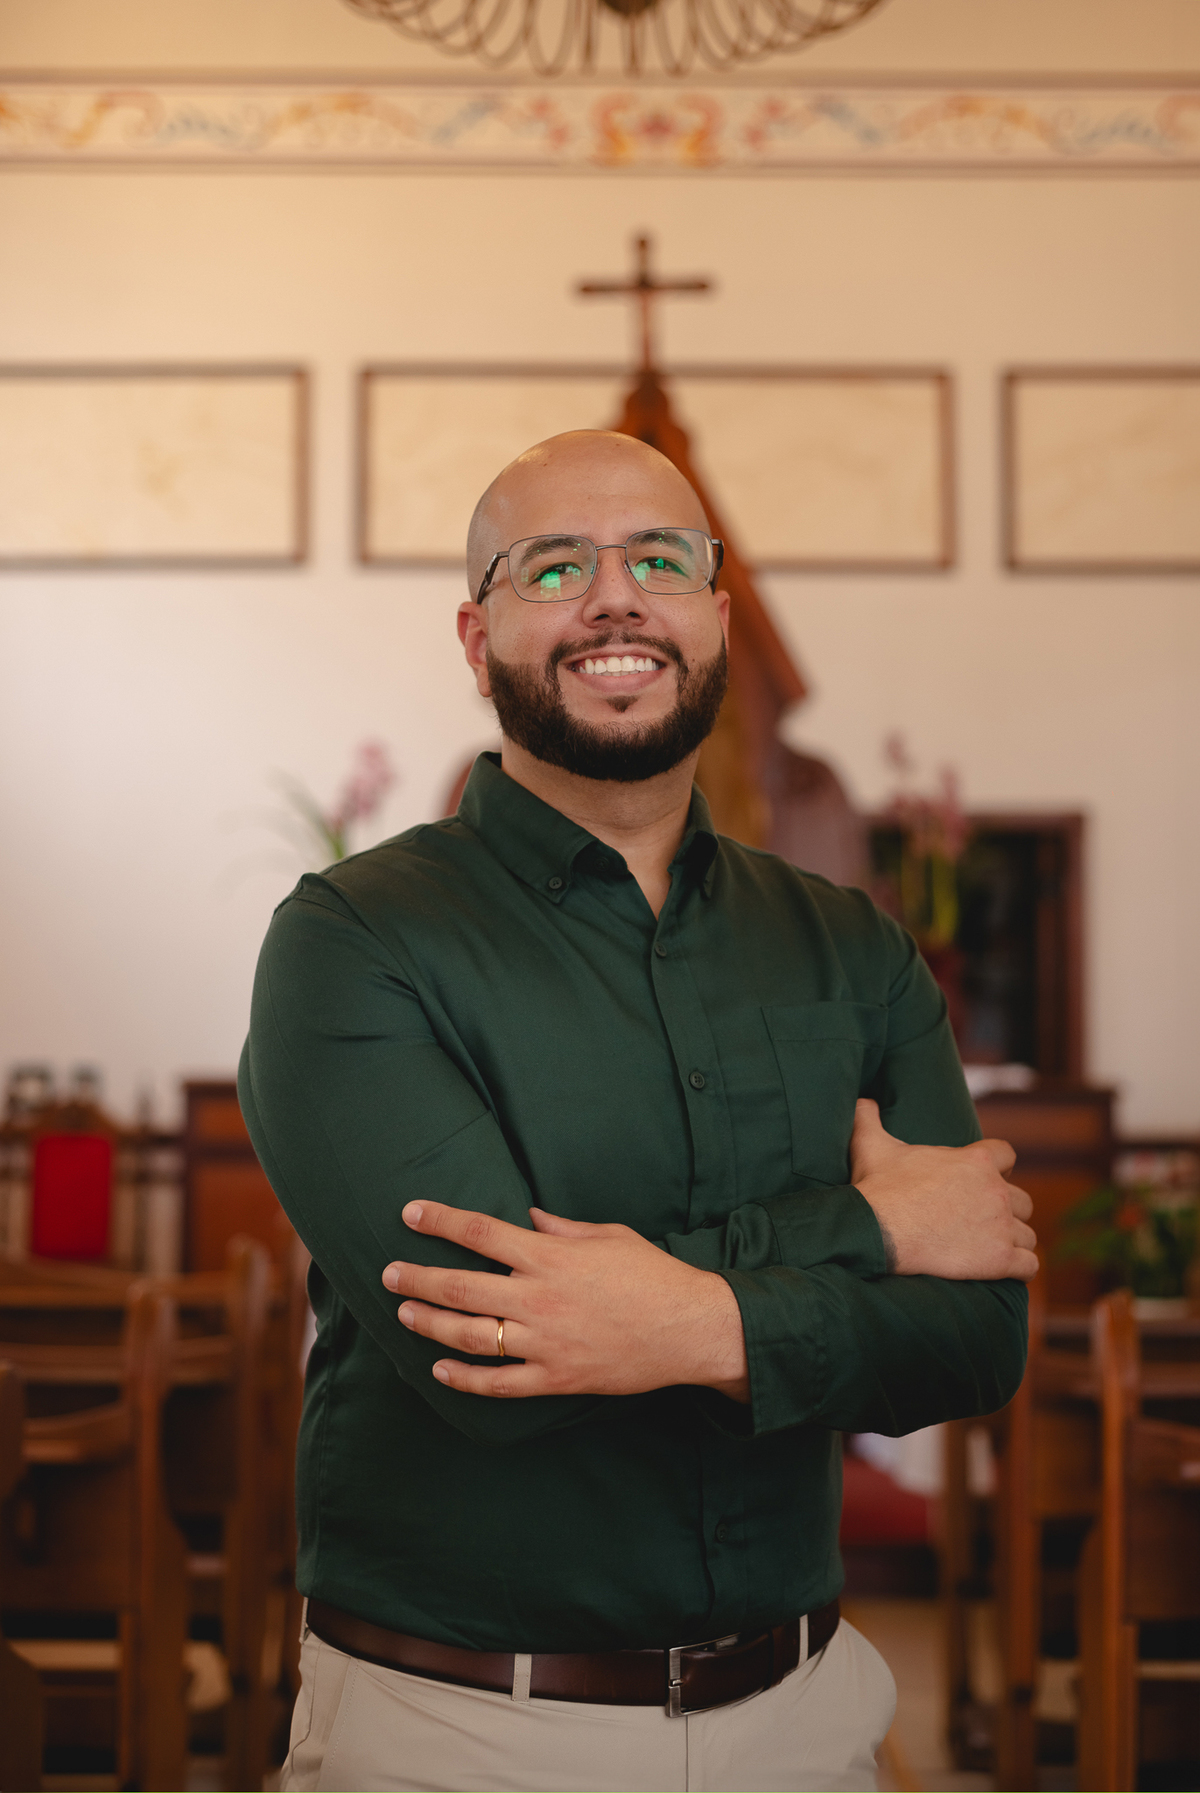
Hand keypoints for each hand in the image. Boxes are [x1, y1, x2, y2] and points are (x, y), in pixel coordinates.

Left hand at [382, 1203, 749, 1401]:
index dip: (440, 1220)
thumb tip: (529, 1219)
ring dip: (430, 1323)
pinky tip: (440, 1371)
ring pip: (470, 1336)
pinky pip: (499, 1383)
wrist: (689, 1328)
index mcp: (550, 1256)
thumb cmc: (652, 1275)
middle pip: (460, 1285)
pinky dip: (465, 1380)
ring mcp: (544, 1342)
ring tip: (405, 1312)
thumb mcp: (609, 1236)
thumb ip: (563, 1228)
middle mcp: (538, 1298)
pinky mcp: (555, 1378)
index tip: (411, 1212)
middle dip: (418, 1276)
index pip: (480, 1232)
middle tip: (388, 1271)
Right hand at [850, 1099, 1037, 1281]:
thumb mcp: (871, 1144)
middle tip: (983, 1221)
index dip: (999, 1168)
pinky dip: (1019, 1269)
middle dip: (1007, 1211)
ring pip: (1026, 1235)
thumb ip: (869, 1118)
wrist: (876, 1231)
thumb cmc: (878, 1189)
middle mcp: (995, 1191)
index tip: (984, 1180)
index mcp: (975, 1161)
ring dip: (1012, 1242)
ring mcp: (1000, 1226)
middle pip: (1022, 1201)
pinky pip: (1028, 1265)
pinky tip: (1004, 1271)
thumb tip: (860, 1101)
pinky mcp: (1000, 1259)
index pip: (1007, 1155)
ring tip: (990, 1249)